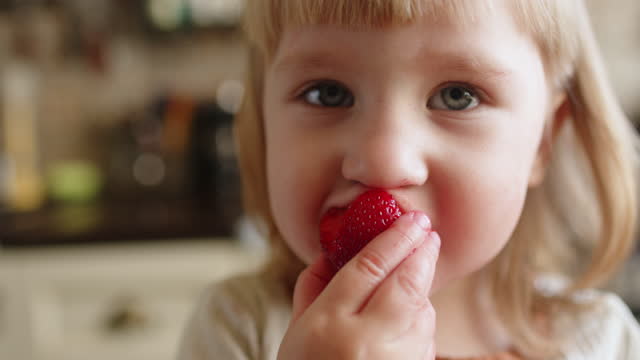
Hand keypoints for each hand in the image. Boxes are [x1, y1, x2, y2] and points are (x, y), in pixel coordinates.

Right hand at [278, 211, 440, 359]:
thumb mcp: (297, 330)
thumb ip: (311, 287)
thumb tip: (331, 249)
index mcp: (328, 324)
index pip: (367, 268)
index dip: (394, 238)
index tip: (412, 220)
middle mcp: (364, 341)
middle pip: (404, 283)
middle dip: (421, 253)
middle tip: (428, 232)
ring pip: (422, 310)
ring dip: (421, 292)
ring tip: (407, 285)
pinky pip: (426, 337)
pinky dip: (421, 322)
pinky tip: (405, 323)